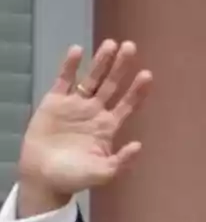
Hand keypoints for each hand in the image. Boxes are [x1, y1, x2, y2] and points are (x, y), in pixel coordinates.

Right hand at [17, 41, 151, 215]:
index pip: (127, 104)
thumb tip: (138, 145)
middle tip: (131, 47)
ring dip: (101, 61)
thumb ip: (121, 161)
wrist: (43, 176)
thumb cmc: (74, 177)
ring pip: (91, 78)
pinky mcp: (55, 101)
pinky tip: (78, 51)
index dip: (137, 90)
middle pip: (111, 85)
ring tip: (111, 44)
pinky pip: (64, 79)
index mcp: (108, 127)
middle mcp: (95, 112)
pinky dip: (70, 66)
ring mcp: (76, 105)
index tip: (147, 74)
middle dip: (121, 67)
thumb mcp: (102, 173)